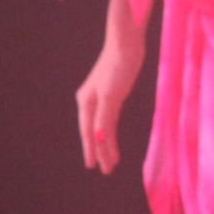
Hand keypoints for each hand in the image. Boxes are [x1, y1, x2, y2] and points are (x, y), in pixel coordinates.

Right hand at [76, 34, 144, 173]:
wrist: (126, 42)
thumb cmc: (118, 66)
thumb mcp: (112, 94)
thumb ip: (104, 117)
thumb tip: (99, 139)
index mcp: (87, 102)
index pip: (90, 132)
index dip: (93, 150)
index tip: (94, 167)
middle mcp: (90, 100)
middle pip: (95, 131)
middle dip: (100, 151)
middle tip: (106, 170)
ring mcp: (100, 96)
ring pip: (103, 126)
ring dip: (107, 143)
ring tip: (112, 160)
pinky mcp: (112, 91)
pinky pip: (109, 116)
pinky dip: (110, 130)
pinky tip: (110, 137)